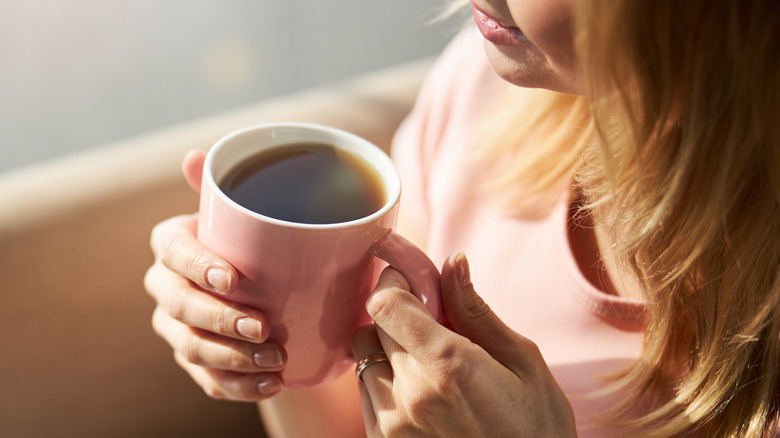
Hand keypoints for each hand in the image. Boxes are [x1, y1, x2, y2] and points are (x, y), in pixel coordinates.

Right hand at [143, 150, 286, 400]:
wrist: (268, 287)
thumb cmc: (255, 241)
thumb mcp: (249, 213)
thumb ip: (229, 187)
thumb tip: (196, 156)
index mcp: (173, 244)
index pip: (173, 252)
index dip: (198, 266)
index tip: (234, 279)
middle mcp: (166, 286)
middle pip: (179, 307)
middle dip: (219, 321)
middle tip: (263, 328)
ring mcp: (176, 327)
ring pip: (190, 348)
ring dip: (232, 358)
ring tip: (275, 361)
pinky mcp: (194, 361)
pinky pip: (207, 379)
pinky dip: (238, 385)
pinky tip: (270, 382)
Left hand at [351, 253, 576, 436]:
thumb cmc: (537, 429)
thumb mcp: (523, 362)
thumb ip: (476, 312)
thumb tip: (452, 264)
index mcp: (447, 365)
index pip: (385, 304)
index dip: (394, 283)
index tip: (411, 280)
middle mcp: (410, 394)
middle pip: (372, 327)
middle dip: (397, 314)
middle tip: (428, 320)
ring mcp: (393, 425)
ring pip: (364, 360)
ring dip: (388, 349)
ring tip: (427, 361)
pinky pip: (367, 395)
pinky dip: (385, 380)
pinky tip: (421, 390)